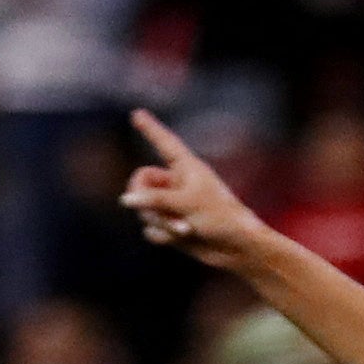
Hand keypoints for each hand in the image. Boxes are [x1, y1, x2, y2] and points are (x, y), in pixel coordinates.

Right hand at [123, 110, 267, 268]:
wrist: (238, 249)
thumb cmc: (220, 218)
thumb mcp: (186, 203)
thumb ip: (154, 199)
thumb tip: (125, 200)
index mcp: (186, 167)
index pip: (164, 142)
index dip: (150, 129)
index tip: (137, 113)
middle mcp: (176, 183)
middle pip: (140, 182)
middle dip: (145, 200)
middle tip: (154, 211)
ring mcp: (172, 205)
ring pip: (143, 209)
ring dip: (159, 221)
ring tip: (183, 229)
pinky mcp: (171, 226)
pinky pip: (150, 228)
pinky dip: (162, 235)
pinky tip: (180, 239)